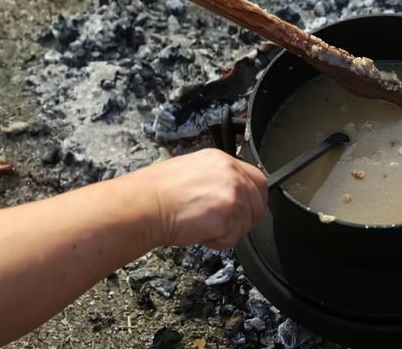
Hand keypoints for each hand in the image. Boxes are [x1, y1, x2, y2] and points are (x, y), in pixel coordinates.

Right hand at [125, 148, 267, 249]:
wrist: (143, 205)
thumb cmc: (155, 193)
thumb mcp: (190, 171)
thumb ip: (215, 179)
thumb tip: (225, 192)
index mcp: (221, 160)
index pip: (257, 179)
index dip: (253, 198)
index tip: (245, 209)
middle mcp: (231, 173)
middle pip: (258, 202)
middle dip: (243, 218)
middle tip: (222, 224)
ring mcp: (232, 194)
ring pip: (246, 222)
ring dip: (227, 231)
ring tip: (200, 225)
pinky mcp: (228, 215)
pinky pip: (233, 237)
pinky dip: (218, 242)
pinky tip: (198, 232)